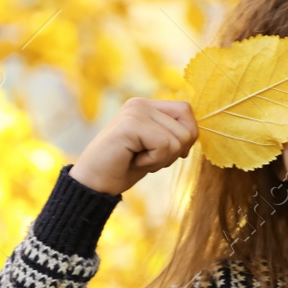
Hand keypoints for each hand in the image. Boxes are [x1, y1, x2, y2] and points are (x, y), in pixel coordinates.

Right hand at [70, 97, 197, 196]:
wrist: (94, 184)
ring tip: (138, 159)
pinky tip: (133, 160)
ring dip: (162, 159)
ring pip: (178, 139)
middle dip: (174, 152)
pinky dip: (153, 161)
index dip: (186, 136)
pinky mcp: (130, 124)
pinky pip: (164, 145)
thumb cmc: (123, 168)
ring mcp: (135, 112)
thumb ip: (172, 134)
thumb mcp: (154, 148)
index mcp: (145, 105)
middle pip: (187, 127)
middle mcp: (140, 103)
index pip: (186, 110)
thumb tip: (194, 132)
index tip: (167, 153)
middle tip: (147, 158)